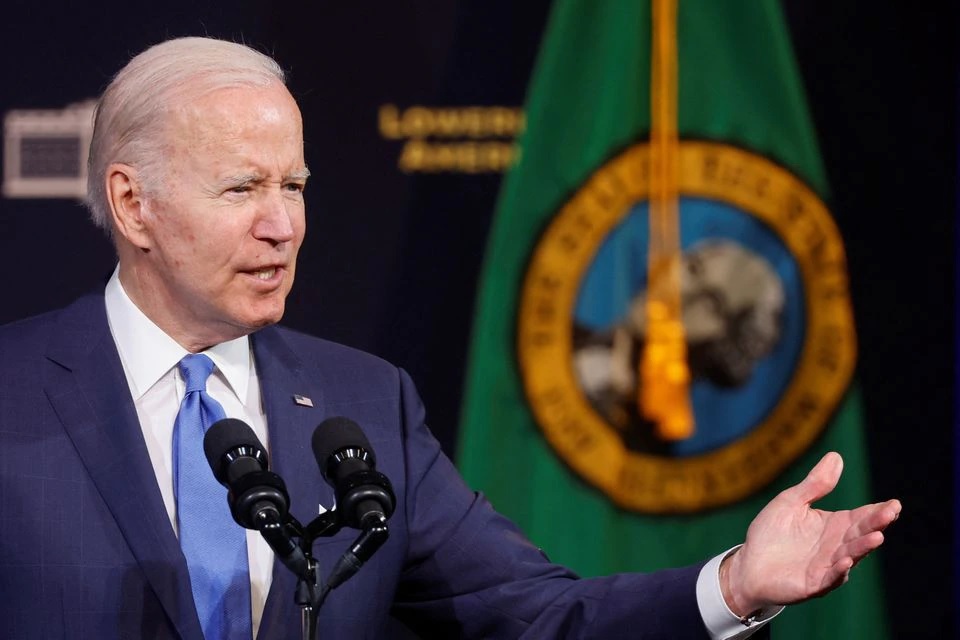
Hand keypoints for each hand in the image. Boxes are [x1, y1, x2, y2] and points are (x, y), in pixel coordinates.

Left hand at [719, 452, 900, 616]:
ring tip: (877, 537)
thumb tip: (836, 456)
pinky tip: (846, 561)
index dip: (878, 511)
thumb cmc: (771, 533)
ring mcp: (827, 566)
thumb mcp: (791, 502)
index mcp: (835, 526)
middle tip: (891, 512)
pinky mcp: (813, 583)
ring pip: (850, 556)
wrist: (749, 565)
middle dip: (876, 524)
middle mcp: (837, 547)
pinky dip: (838, 571)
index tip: (894, 503)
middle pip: (861, 534)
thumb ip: (814, 484)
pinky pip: (829, 577)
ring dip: (863, 547)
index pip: (862, 517)